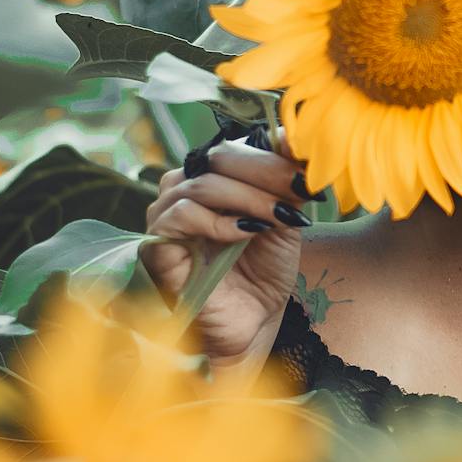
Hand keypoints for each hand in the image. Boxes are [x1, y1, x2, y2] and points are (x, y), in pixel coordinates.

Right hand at [140, 123, 316, 363]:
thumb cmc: (264, 272)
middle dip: (264, 171)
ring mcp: (165, 216)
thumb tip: (294, 137)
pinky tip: (248, 232)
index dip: (270, 154)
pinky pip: (180, 216)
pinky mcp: (156, 245)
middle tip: (298, 189)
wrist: (253, 324)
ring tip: (278, 217)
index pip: (234, 148)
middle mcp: (183, 190)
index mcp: (211, 178)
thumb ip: (285, 182)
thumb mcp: (284, 220)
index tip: (305, 171)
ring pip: (201, 184)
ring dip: (248, 197)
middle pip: (216, 158)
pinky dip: (218, 220)